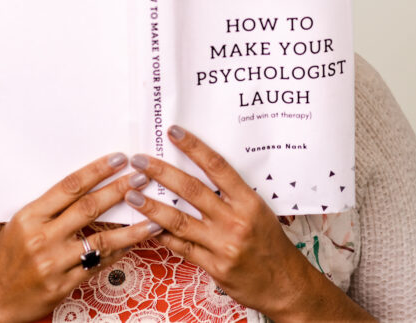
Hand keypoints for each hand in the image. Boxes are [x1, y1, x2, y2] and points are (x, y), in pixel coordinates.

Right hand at [0, 153, 160, 322]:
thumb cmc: (8, 258)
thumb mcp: (21, 225)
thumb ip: (50, 208)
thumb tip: (87, 184)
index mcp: (29, 217)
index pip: (69, 187)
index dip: (96, 171)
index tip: (119, 159)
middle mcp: (41, 238)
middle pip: (88, 208)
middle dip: (119, 191)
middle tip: (142, 178)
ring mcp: (53, 264)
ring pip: (101, 241)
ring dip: (132, 228)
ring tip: (155, 218)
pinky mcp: (63, 285)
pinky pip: (99, 265)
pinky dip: (119, 253)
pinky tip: (135, 243)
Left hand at [124, 126, 374, 321]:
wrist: (284, 283)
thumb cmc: (271, 244)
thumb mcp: (259, 211)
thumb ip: (233, 196)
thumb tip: (203, 174)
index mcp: (249, 201)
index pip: (218, 167)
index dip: (194, 147)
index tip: (175, 132)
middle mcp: (235, 220)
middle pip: (192, 190)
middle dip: (162, 173)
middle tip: (140, 161)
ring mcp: (223, 244)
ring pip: (179, 220)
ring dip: (152, 207)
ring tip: (131, 195)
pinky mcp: (214, 266)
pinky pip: (182, 247)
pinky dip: (163, 237)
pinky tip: (146, 227)